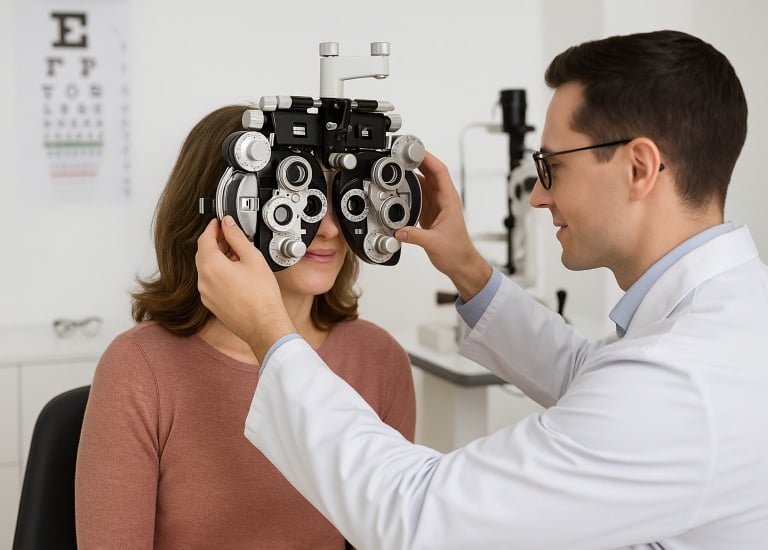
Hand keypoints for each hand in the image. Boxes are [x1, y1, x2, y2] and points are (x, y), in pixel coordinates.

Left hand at [196, 217, 295, 361]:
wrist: (264, 325)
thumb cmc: (262, 297)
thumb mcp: (252, 258)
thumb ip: (237, 237)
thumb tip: (228, 224)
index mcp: (211, 266)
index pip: (204, 239)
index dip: (212, 227)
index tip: (219, 222)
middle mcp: (203, 281)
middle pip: (203, 253)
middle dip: (215, 242)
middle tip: (230, 236)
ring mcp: (206, 294)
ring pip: (206, 268)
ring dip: (217, 258)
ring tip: (237, 256)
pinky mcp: (211, 304)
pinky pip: (210, 282)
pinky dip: (218, 273)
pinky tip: (235, 273)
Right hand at [395, 152, 491, 300]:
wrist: (460, 263)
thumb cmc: (456, 252)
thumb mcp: (434, 243)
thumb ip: (414, 236)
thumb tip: (398, 231)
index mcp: (448, 200)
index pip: (440, 171)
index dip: (427, 158)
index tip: (415, 151)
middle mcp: (443, 199)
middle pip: (430, 173)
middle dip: (416, 161)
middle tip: (400, 154)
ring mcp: (436, 205)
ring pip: (424, 182)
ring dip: (412, 173)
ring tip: (397, 166)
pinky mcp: (430, 213)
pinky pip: (419, 194)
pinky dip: (409, 188)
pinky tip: (400, 187)